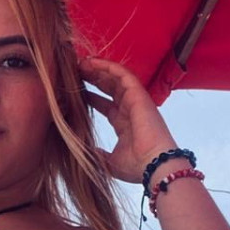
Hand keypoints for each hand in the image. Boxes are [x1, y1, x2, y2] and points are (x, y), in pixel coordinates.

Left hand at [78, 56, 176, 183]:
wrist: (154, 166)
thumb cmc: (136, 167)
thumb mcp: (109, 163)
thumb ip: (97, 155)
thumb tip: (83, 153)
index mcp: (124, 125)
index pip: (106, 106)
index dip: (91, 97)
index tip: (74, 92)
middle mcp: (130, 111)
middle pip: (110, 89)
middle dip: (93, 79)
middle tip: (75, 72)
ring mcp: (136, 101)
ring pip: (115, 79)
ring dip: (98, 70)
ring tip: (81, 62)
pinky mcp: (139, 95)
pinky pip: (123, 75)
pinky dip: (108, 67)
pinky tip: (92, 62)